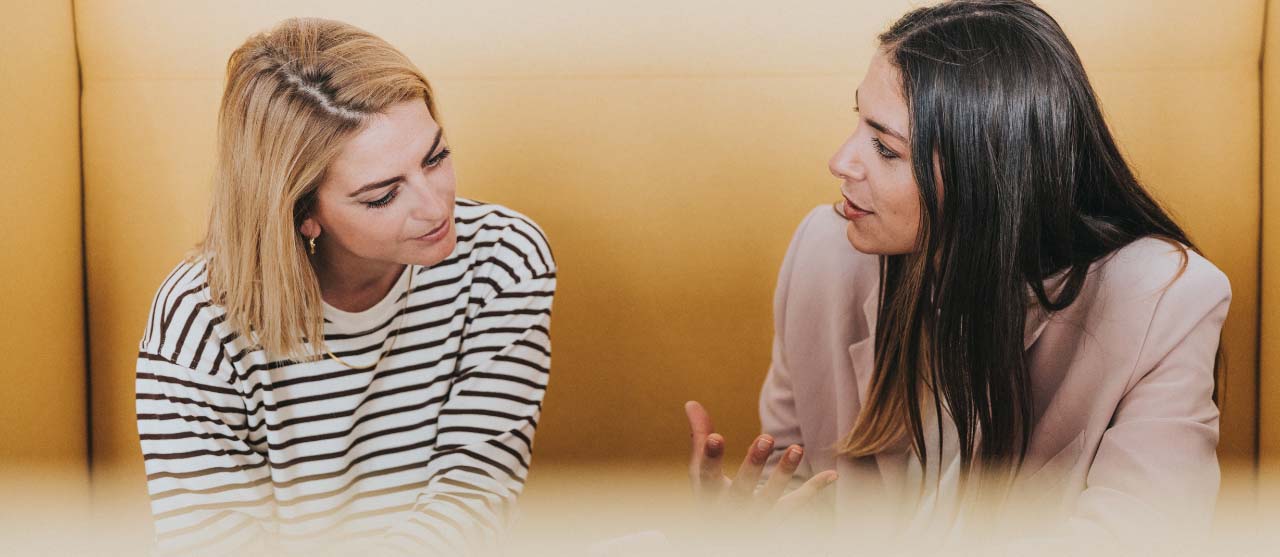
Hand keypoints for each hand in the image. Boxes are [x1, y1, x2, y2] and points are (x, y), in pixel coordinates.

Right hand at [684, 400, 836, 518]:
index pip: (706, 476)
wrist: (723, 538)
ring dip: (784, 473)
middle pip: (743, 488)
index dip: (710, 458)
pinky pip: (795, 506)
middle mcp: (731, 509)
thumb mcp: (701, 474)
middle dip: (754, 465)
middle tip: (767, 438)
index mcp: (708, 495)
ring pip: (772, 497)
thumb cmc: (712, 498)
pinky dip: (814, 490)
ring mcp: (755, 517)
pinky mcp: (775, 520)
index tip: (716, 437)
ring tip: (797, 448)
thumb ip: (700, 438)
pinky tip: (831, 474)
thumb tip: (691, 403)